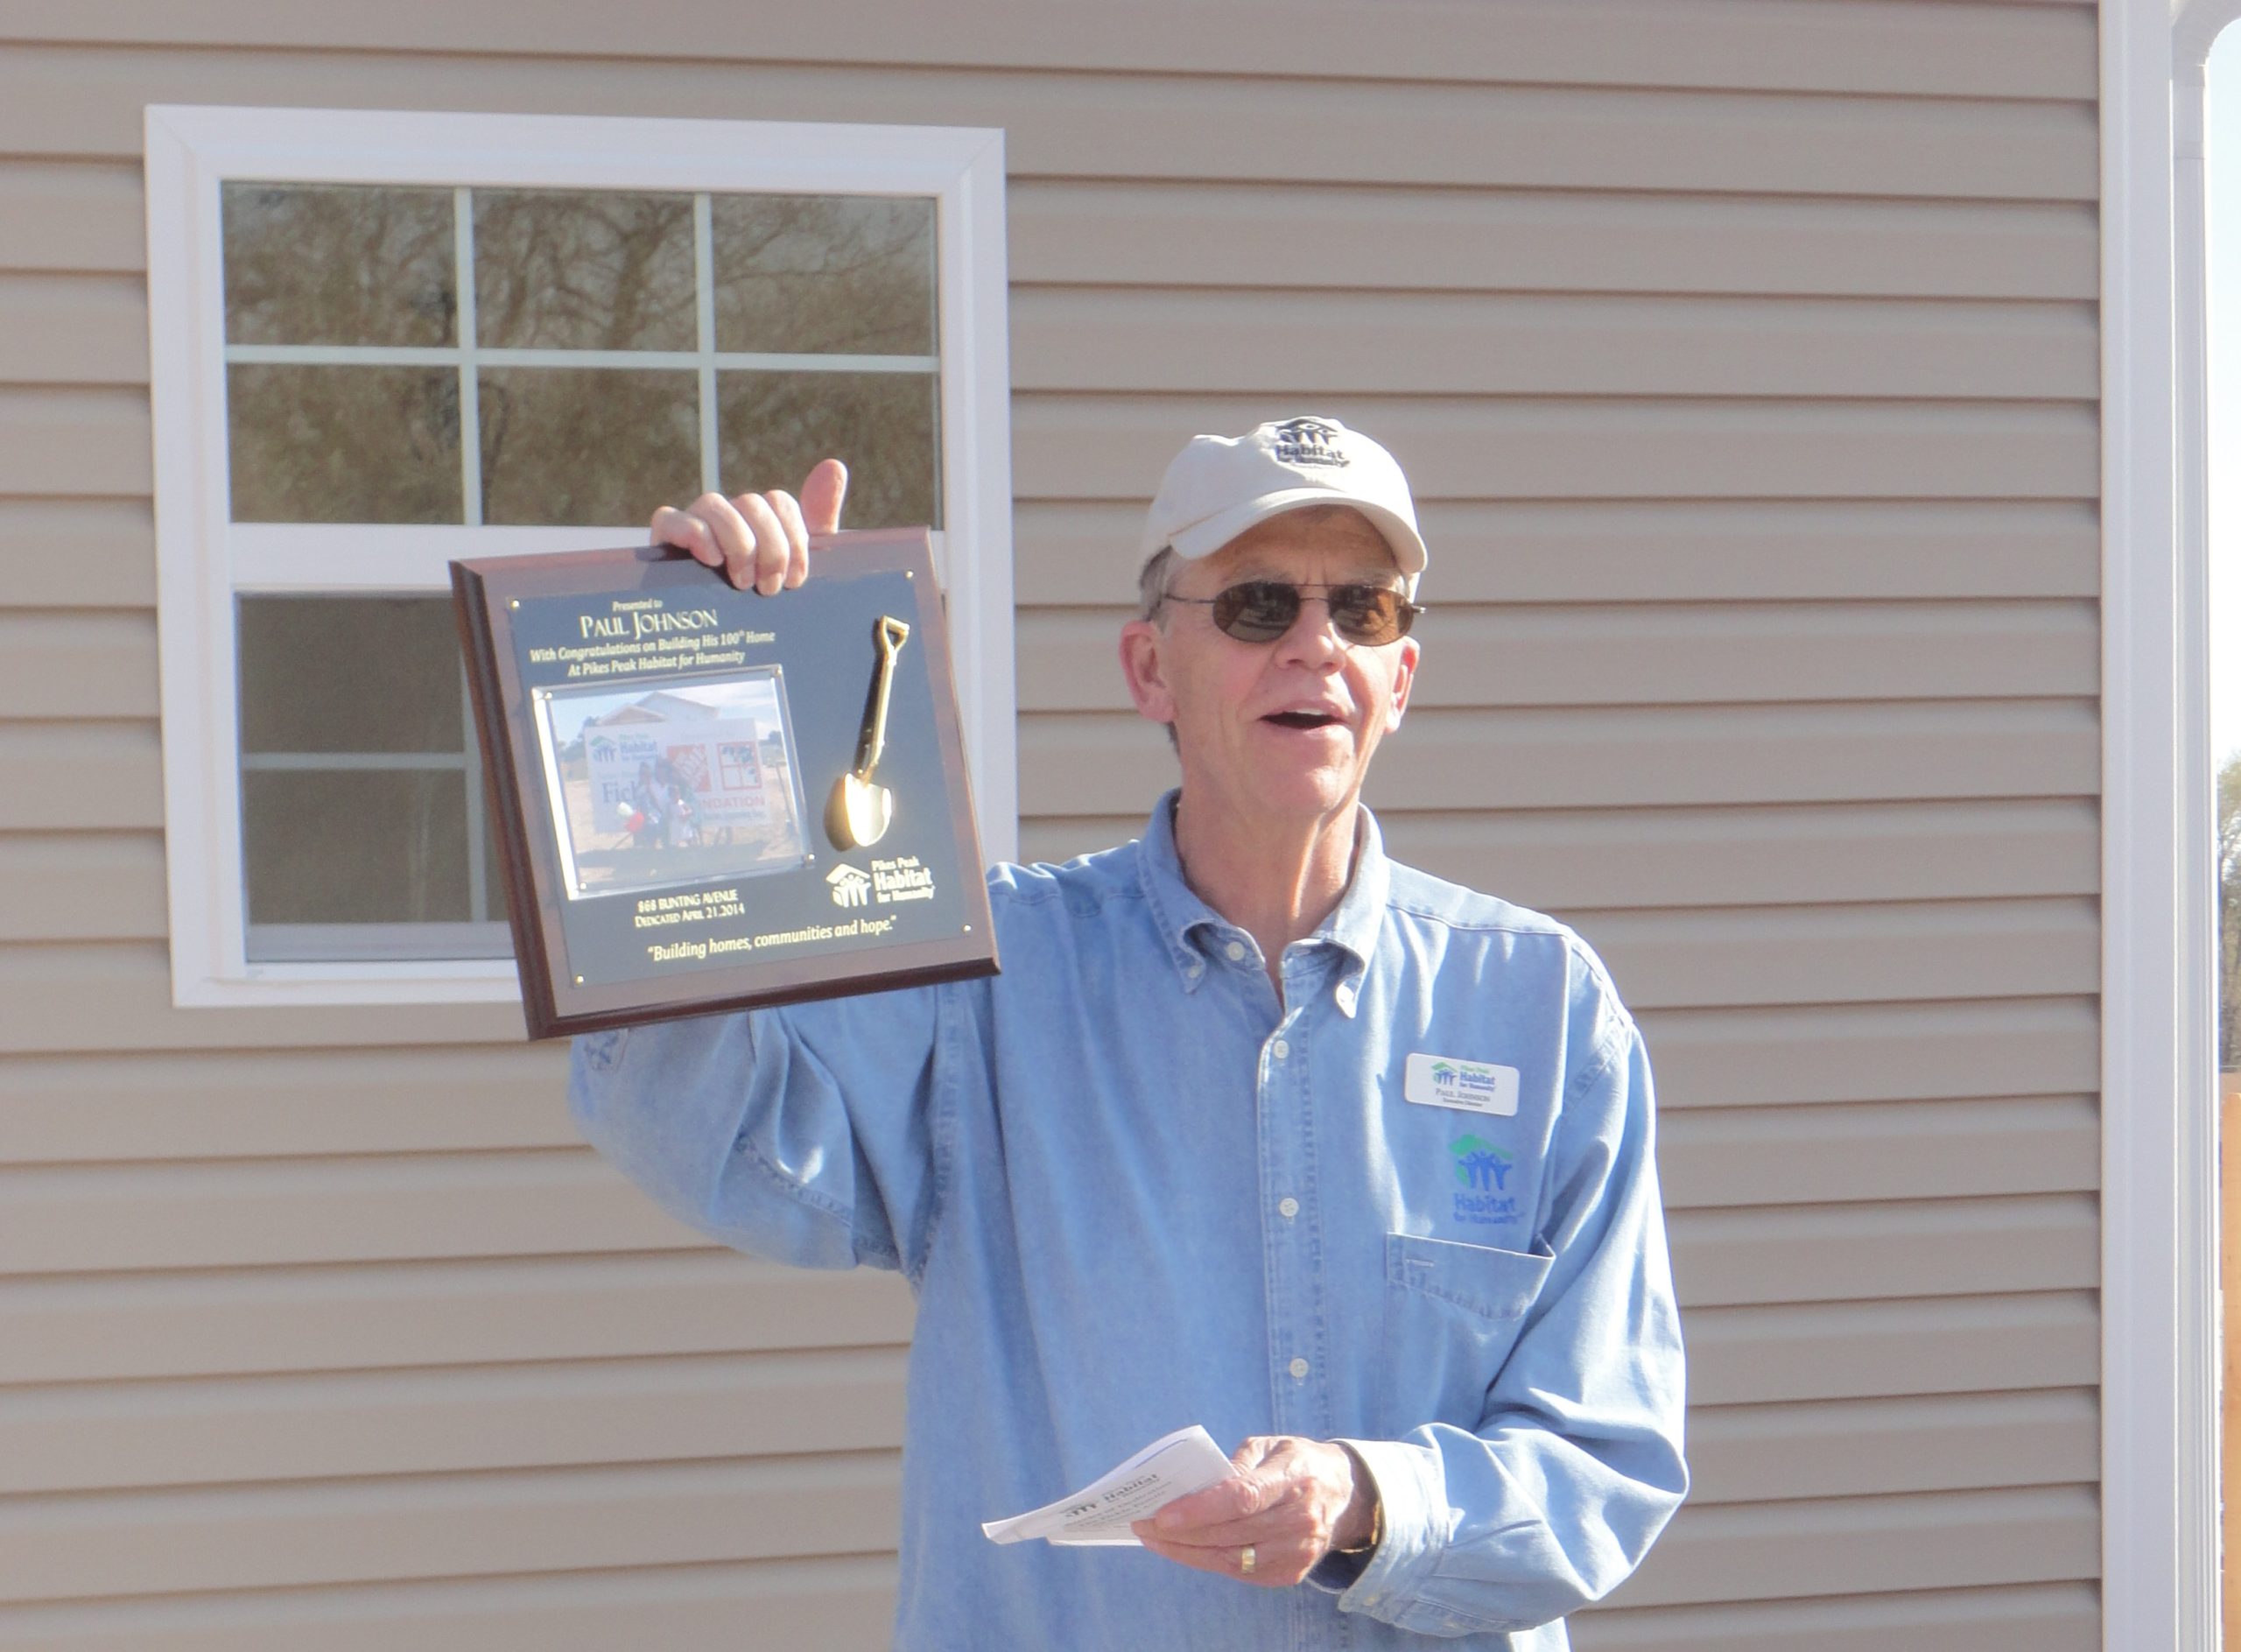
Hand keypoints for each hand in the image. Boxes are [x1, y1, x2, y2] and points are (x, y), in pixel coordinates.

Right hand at [649, 458, 847, 593]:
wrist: (723, 647)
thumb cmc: (761, 604)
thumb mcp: (797, 567)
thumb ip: (819, 520)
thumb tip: (835, 465)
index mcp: (759, 522)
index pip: (778, 501)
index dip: (793, 536)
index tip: (796, 579)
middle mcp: (727, 516)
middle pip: (751, 503)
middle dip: (770, 549)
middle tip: (770, 588)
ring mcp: (693, 524)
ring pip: (714, 504)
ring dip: (738, 544)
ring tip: (743, 582)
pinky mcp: (663, 541)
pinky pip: (670, 517)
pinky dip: (696, 535)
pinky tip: (712, 561)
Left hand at [1129, 1436, 1375, 1587]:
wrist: (1346, 1495)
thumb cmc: (1297, 1462)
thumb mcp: (1273, 1446)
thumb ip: (1237, 1463)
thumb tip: (1194, 1486)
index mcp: (1294, 1478)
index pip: (1242, 1498)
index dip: (1200, 1509)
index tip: (1162, 1514)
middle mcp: (1300, 1519)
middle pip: (1230, 1534)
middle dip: (1181, 1533)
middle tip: (1143, 1525)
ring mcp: (1298, 1552)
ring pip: (1231, 1560)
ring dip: (1187, 1552)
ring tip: (1154, 1539)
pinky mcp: (1291, 1573)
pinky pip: (1240, 1572)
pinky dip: (1208, 1561)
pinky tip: (1184, 1550)